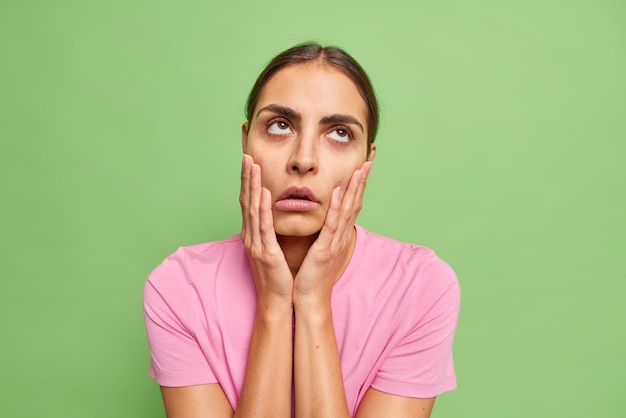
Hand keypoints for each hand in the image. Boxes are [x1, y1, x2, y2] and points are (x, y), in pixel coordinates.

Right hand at [240, 154, 293, 305]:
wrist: (276, 301)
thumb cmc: (277, 276)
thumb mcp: (272, 248)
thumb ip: (270, 231)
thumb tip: (273, 214)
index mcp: (253, 235)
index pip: (249, 202)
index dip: (248, 181)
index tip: (250, 161)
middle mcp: (251, 236)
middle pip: (246, 201)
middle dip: (247, 177)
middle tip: (247, 156)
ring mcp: (256, 244)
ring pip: (253, 210)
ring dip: (253, 186)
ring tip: (253, 167)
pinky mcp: (266, 253)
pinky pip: (264, 227)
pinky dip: (263, 209)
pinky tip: (264, 194)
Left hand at [293, 160, 372, 307]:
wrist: (309, 299)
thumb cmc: (312, 275)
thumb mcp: (320, 249)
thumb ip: (324, 233)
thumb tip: (324, 220)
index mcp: (338, 235)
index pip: (350, 205)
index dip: (357, 186)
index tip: (362, 166)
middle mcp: (340, 237)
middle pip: (354, 204)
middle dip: (361, 182)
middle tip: (368, 161)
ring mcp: (334, 243)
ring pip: (346, 211)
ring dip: (353, 189)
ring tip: (359, 169)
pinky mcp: (324, 251)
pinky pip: (331, 226)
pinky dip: (335, 209)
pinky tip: (337, 193)